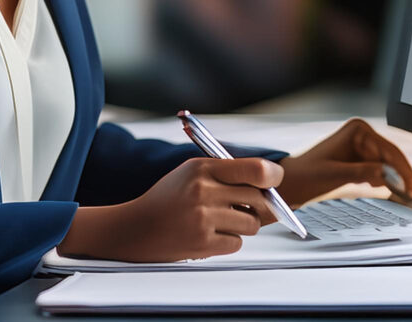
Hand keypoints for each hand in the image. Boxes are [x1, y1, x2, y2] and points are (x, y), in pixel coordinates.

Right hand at [58, 157, 281, 261]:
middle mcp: (204, 190)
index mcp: (202, 167)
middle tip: (247, 207)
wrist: (135, 228)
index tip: (276, 181)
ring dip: (243, 225)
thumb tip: (268, 183)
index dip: (273, 176)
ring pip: (251, 224)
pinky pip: (237, 243)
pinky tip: (209, 234)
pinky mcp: (203, 242)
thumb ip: (225, 174)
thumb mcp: (190, 174)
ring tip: (220, 221)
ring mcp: (203, 217)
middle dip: (259, 206)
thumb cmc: (167, 199)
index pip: (255, 169)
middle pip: (258, 199)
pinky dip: (229, 241)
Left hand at [276, 117, 411, 206]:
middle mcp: (361, 133)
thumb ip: (361, 171)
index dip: (403, 171)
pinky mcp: (360, 158)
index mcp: (357, 130)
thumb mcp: (335, 174)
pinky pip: (380, 169)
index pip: (389, 151)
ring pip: (389, 164)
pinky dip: (386, 181)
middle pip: (392, 157)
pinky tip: (391, 191)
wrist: (292, 182)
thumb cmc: (307, 175)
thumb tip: (387, 172)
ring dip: (397, 180)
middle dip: (404, 176)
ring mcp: (361, 145)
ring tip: (408, 196)